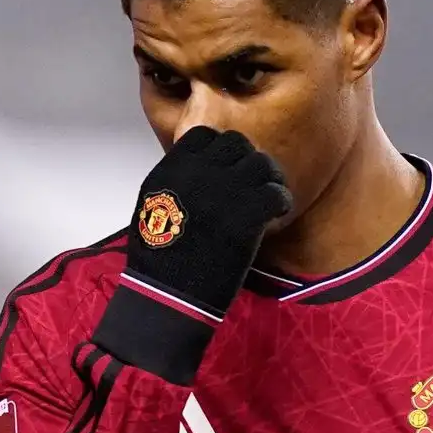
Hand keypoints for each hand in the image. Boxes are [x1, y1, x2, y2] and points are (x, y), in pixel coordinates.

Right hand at [124, 126, 292, 316]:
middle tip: (255, 180)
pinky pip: (276, 192)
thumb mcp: (150, 209)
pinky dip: (282, 200)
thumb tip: (193, 174)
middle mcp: (197, 174)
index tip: (229, 166)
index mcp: (171, 171)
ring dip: (270, 177)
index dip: (221, 150)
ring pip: (261, 163)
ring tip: (270, 196)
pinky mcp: (246, 216)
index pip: (204, 137)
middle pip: (236, 144)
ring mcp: (223, 192)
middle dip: (248, 159)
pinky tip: (277, 213)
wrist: (168, 294)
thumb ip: (174, 183)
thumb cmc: (158, 261)